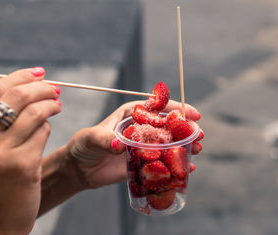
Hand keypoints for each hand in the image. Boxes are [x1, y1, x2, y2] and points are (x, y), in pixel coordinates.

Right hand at [0, 68, 60, 233]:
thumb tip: (24, 87)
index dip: (19, 77)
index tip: (38, 72)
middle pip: (16, 97)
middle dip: (40, 87)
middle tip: (55, 88)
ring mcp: (0, 152)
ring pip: (33, 113)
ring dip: (50, 104)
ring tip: (57, 105)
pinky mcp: (21, 165)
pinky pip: (41, 133)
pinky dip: (47, 127)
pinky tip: (47, 129)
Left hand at [66, 100, 202, 189]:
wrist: (79, 168)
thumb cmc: (84, 145)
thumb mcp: (93, 138)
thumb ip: (106, 140)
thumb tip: (120, 145)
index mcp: (131, 114)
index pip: (157, 107)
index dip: (176, 109)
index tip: (193, 113)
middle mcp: (141, 129)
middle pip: (168, 126)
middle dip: (185, 129)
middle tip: (199, 135)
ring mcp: (144, 146)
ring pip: (169, 144)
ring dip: (185, 146)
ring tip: (197, 150)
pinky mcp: (143, 164)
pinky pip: (163, 163)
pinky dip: (176, 165)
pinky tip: (188, 169)